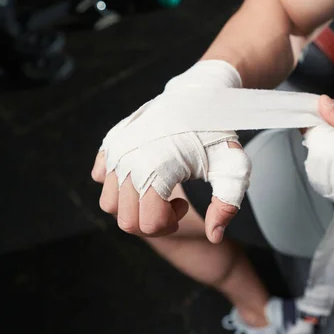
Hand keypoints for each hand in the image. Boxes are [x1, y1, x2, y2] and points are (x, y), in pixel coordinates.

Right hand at [91, 61, 251, 243]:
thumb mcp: (233, 168)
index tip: (183, 204)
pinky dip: (118, 185)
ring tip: (157, 188)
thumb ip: (227, 205)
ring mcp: (116, 151)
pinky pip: (100, 179)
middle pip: (127, 220)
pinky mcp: (111, 144)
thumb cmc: (218, 134)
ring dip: (133, 206)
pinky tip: (143, 174)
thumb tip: (215, 237)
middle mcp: (129, 161)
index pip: (148, 224)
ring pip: (110, 204)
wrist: (199, 96)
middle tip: (172, 200)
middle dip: (152, 220)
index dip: (169, 222)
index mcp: (156, 169)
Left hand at [303, 96, 333, 269]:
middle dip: (332, 134)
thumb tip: (322, 104)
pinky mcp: (329, 193)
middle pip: (316, 140)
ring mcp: (319, 182)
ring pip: (322, 156)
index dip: (324, 116)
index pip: (309, 122)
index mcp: (320, 146)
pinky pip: (328, 171)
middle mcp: (313, 166)